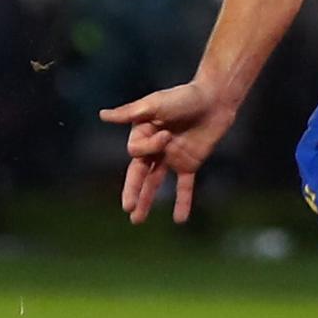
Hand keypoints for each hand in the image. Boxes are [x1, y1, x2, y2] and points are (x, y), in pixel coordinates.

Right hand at [101, 80, 234, 223]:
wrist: (215, 99)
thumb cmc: (183, 97)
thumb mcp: (155, 103)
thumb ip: (130, 113)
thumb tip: (102, 115)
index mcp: (141, 133)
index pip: (136, 151)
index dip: (150, 147)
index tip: (167, 133)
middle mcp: (154, 147)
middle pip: (138, 173)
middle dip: (132, 191)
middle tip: (127, 209)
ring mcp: (171, 157)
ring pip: (155, 183)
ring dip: (147, 201)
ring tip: (137, 220)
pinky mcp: (190, 163)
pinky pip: (184, 186)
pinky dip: (183, 201)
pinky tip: (179, 220)